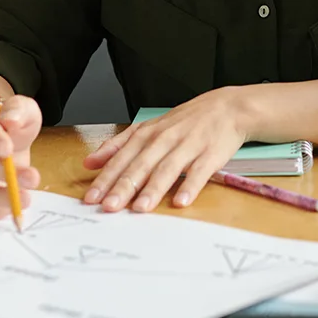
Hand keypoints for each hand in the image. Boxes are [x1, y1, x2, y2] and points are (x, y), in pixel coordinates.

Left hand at [83, 88, 249, 211]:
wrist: (227, 108)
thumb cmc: (185, 122)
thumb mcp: (148, 128)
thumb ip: (118, 145)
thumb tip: (90, 162)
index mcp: (148, 134)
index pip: (122, 158)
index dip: (106, 178)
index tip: (91, 198)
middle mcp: (165, 139)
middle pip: (141, 165)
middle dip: (124, 187)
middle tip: (109, 207)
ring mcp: (188, 146)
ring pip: (168, 168)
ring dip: (153, 189)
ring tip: (140, 208)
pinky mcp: (211, 154)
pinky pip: (199, 172)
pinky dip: (191, 186)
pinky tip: (181, 201)